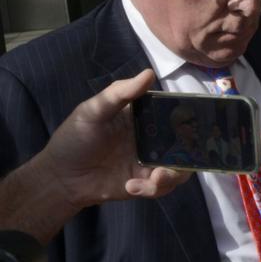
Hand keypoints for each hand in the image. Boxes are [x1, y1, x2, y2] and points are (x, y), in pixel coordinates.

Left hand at [35, 68, 189, 208]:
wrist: (61, 178)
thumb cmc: (74, 139)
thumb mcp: (93, 111)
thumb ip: (119, 93)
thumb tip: (150, 73)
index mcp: (143, 118)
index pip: (173, 113)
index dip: (189, 117)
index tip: (198, 120)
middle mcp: (152, 139)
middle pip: (186, 143)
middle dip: (191, 153)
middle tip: (184, 156)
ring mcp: (150, 162)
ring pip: (180, 169)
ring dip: (172, 176)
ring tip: (156, 179)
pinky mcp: (146, 183)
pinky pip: (163, 187)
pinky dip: (152, 188)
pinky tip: (131, 187)